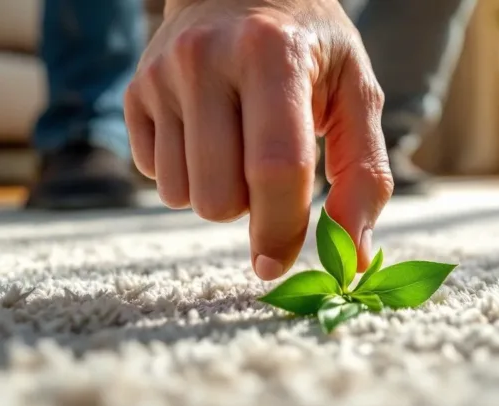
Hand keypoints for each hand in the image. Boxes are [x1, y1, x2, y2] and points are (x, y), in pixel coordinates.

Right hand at [125, 0, 393, 280]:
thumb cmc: (309, 48)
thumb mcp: (355, 92)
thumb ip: (364, 173)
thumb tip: (354, 256)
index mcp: (271, 54)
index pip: (275, 166)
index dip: (281, 229)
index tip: (278, 264)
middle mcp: (205, 59)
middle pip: (219, 199)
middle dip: (250, 208)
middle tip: (268, 167)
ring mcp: (161, 75)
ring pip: (181, 195)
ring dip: (218, 190)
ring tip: (239, 143)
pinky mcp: (133, 91)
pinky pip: (152, 175)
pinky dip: (186, 172)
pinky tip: (208, 133)